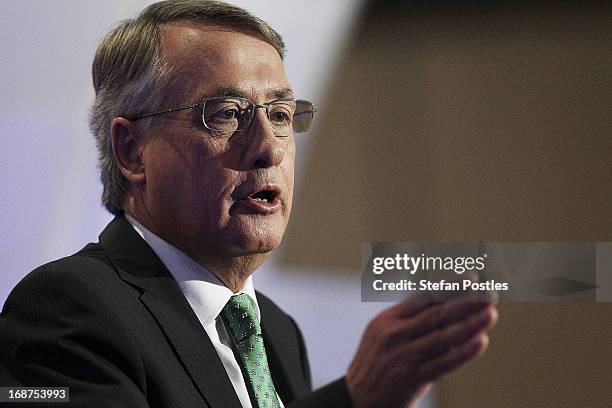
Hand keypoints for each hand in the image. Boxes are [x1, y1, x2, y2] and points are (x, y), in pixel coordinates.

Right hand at [346, 292, 497, 407]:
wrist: (357, 398)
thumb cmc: (376, 363)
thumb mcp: (383, 333)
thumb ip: (410, 319)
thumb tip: (445, 302)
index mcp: (388, 320)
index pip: (423, 298)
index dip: (449, 287)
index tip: (472, 277)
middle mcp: (394, 335)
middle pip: (436, 315)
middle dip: (465, 302)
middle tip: (489, 293)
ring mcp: (402, 356)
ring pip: (442, 337)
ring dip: (470, 324)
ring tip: (491, 313)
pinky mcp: (410, 378)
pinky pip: (442, 363)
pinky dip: (463, 352)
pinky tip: (481, 341)